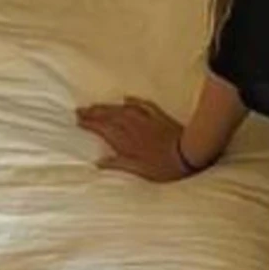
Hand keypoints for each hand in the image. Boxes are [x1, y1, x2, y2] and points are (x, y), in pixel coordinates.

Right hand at [75, 95, 192, 181]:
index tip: (78, 120)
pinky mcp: (159, 117)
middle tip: (80, 110)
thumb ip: (119, 165)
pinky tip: (127, 98)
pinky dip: (133, 101)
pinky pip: (143, 105)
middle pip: (110, 116)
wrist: (189, 152)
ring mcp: (147, 120)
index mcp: (127, 142)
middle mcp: (134, 128)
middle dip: (94, 112)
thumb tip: (99, 162)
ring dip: (108, 107)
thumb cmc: (165, 167)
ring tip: (96, 105)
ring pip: (123, 110)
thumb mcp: (140, 171)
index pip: (103, 129)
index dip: (90, 124)